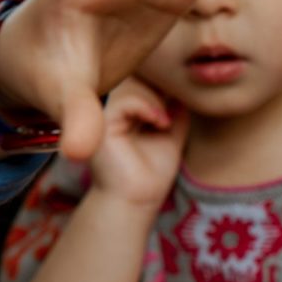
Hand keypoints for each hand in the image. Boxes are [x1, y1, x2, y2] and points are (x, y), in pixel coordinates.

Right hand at [87, 78, 185, 206]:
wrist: (137, 200)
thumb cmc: (151, 174)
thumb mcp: (170, 135)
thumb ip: (173, 111)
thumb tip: (180, 89)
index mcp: (121, 114)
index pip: (138, 84)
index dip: (159, 86)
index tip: (176, 98)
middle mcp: (108, 112)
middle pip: (134, 81)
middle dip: (159, 90)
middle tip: (172, 109)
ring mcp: (102, 118)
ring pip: (130, 88)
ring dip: (155, 100)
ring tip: (165, 122)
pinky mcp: (101, 127)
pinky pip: (125, 103)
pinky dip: (147, 107)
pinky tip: (160, 123)